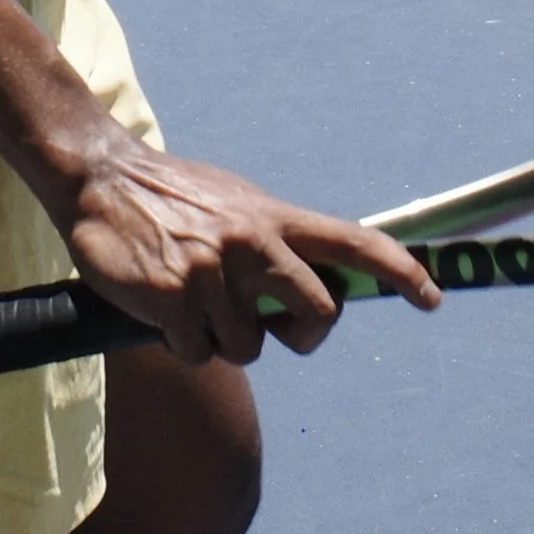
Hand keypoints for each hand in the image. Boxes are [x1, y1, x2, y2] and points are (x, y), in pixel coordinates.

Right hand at [62, 136, 439, 366]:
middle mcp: (253, 242)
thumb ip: (276, 241)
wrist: (101, 178)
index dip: (399, 271)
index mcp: (273, 216)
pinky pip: (198, 355)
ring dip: (222, 338)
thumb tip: (316, 289)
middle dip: (301, 336)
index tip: (432, 297)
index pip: (353, 241)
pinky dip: (181, 344)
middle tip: (272, 326)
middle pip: (318, 317)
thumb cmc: (175, 199)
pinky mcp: (173, 298)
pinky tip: (162, 307)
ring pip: (250, 349)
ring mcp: (213, 272)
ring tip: (192, 296)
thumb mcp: (236, 205)